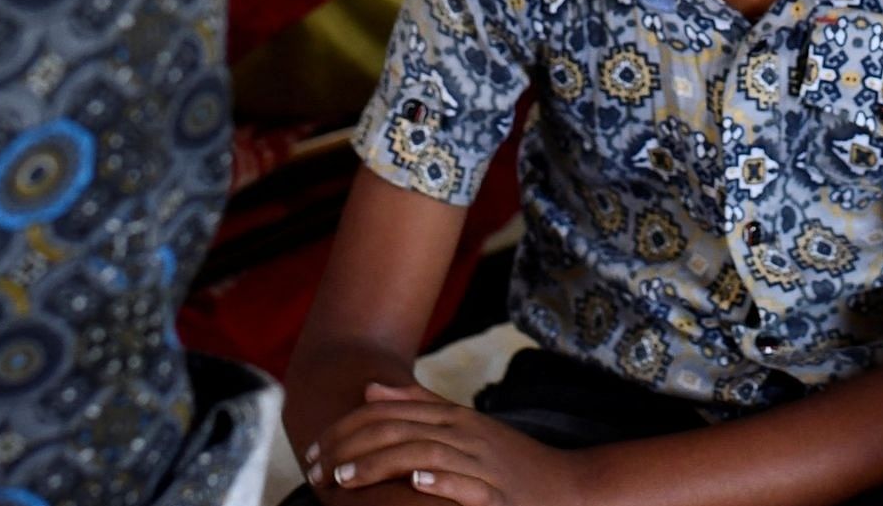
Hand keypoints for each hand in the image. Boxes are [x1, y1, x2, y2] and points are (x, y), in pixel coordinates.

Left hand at [308, 383, 588, 505]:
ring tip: (345, 480)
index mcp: (454, 418)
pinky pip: (468, 483)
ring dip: (381, 465)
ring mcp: (482, 463)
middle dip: (352, 450)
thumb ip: (420, 404)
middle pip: (400, 431)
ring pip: (425, 453)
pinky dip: (443, 479)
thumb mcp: (466, 426)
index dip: (348, 429)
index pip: (391, 413)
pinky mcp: (497, 495)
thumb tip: (371, 388)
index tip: (315, 451)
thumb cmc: (511, 460)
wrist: (568, 486)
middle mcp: (465, 434)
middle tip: (317, 471)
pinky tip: (417, 481)